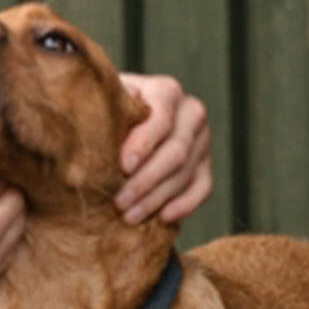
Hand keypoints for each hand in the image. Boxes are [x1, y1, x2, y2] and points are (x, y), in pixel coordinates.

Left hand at [115, 73, 212, 223]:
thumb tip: (111, 107)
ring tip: (128, 216)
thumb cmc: (105, 110)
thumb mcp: (103, 101)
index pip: (160, 119)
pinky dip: (184, 205)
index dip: (143, 144)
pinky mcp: (205, 165)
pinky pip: (202, 188)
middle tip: (119, 202)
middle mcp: (191, 112)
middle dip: (145, 180)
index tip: (123, 166)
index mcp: (166, 91)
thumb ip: (107, 104)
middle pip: (175, 151)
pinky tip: (162, 217)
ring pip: (185, 173)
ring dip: (156, 198)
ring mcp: (202, 140)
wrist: (123, 119)